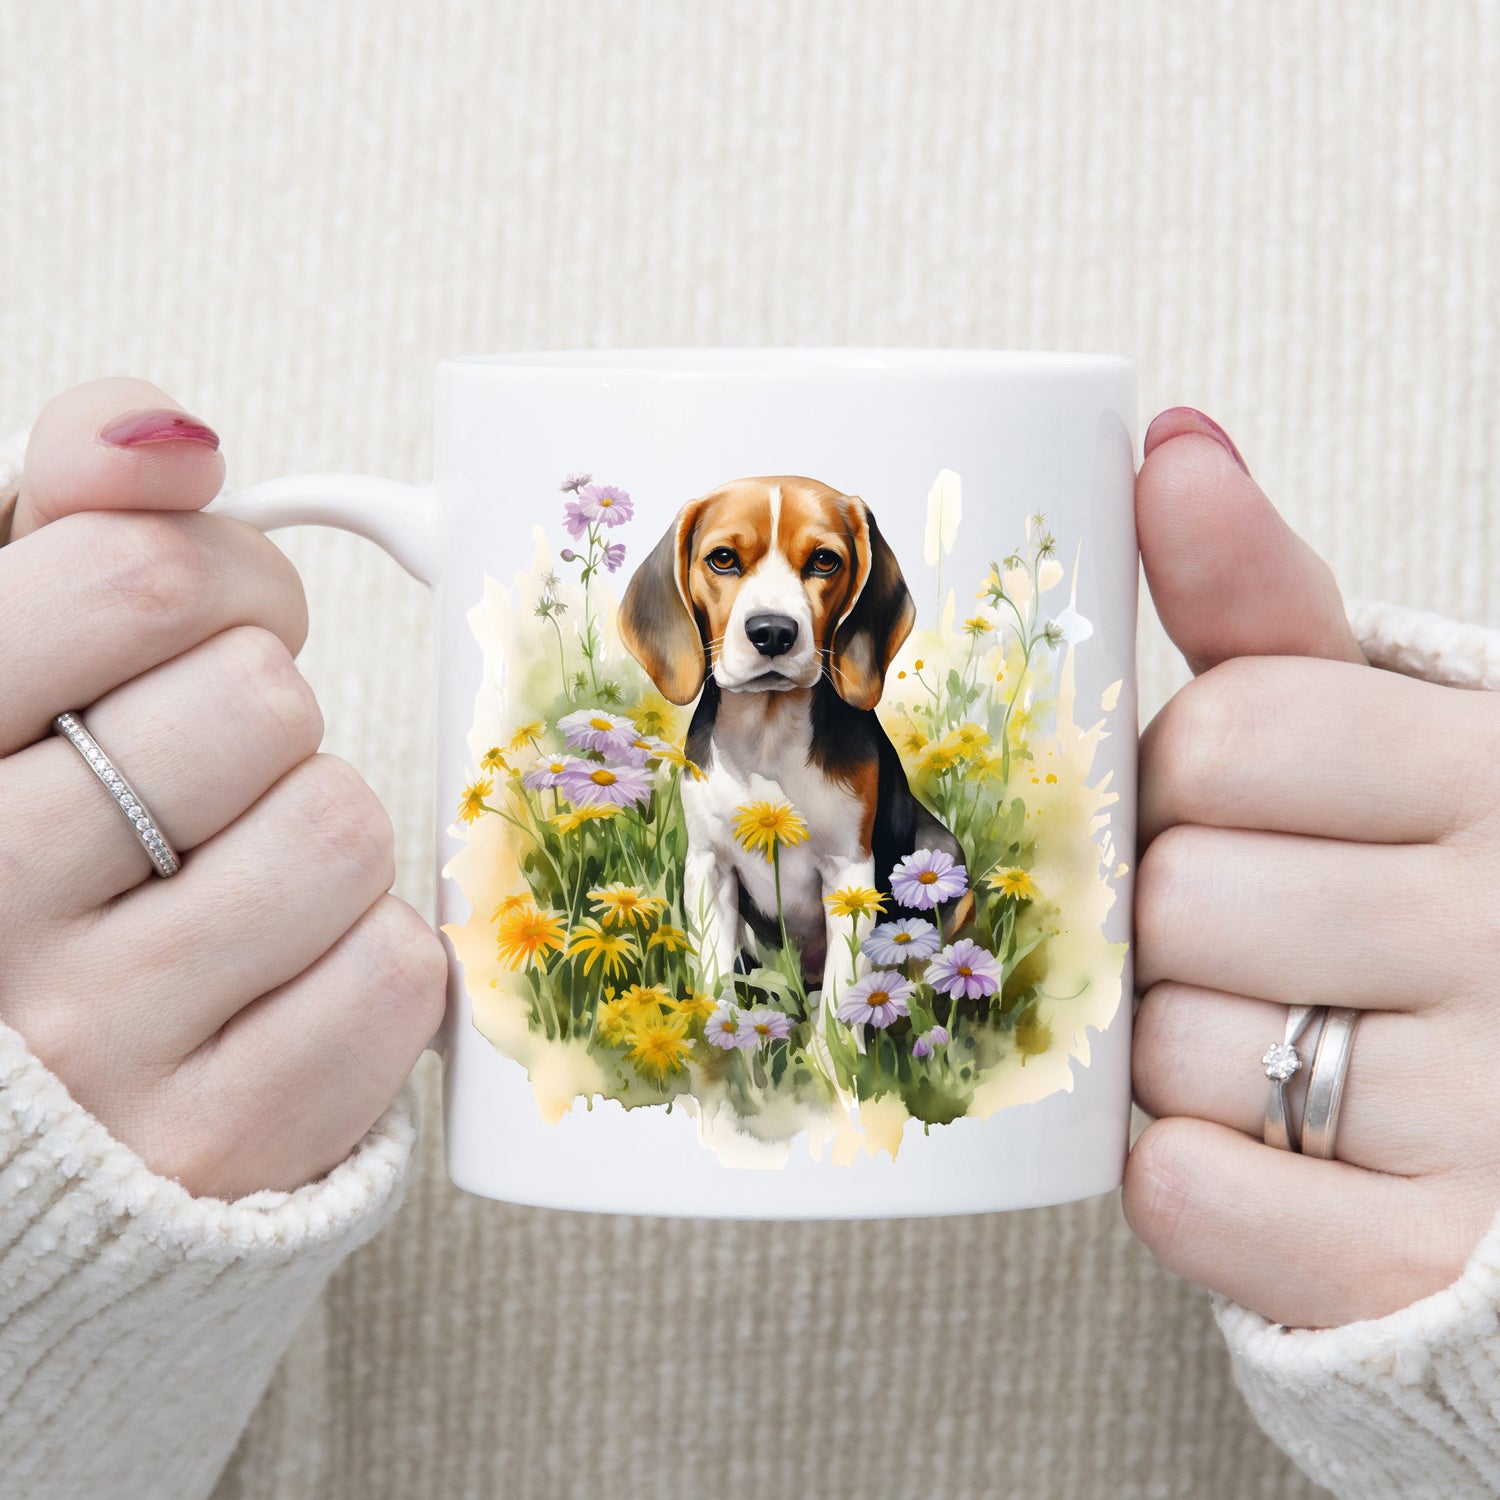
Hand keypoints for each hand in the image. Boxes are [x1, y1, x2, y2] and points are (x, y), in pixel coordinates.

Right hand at [0, 378, 444, 1198]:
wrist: (32, 1111)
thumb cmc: (29, 845)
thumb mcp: (4, 664)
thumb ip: (71, 522)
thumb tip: (173, 434)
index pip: (136, 581)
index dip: (224, 578)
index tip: (211, 621)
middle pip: (261, 702)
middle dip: (264, 712)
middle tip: (212, 769)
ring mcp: (97, 1046)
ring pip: (340, 828)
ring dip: (317, 834)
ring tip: (232, 879)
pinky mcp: (220, 1145)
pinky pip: (396, 973)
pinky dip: (366, 958)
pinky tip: (276, 978)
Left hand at [1123, 407, 1499, 1329]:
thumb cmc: (1430, 886)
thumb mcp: (1381, 728)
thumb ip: (1266, 603)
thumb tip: (1169, 439)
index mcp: (1497, 770)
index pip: (1233, 732)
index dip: (1180, 775)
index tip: (1215, 803)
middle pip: (1180, 895)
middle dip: (1165, 915)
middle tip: (1229, 934)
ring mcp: (1491, 1112)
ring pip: (1172, 1049)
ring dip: (1169, 1047)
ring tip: (1261, 1036)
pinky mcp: (1423, 1262)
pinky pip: (1190, 1194)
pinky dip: (1181, 1175)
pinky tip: (1242, 1144)